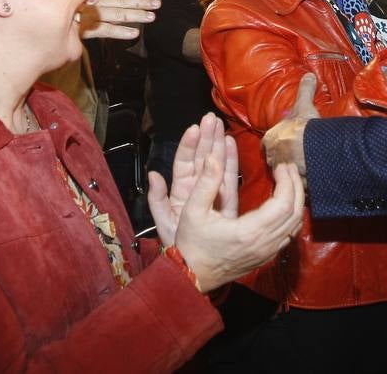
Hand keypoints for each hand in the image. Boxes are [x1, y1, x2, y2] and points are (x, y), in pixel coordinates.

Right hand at [77, 0, 158, 39]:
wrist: (45, 13)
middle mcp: (93, 1)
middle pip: (120, 0)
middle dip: (140, 1)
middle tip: (157, 3)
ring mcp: (89, 15)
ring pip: (115, 14)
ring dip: (135, 15)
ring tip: (151, 16)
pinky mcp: (84, 30)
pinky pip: (103, 30)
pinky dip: (119, 32)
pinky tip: (134, 33)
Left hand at [148, 113, 237, 245]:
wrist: (196, 269)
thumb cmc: (177, 247)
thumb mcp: (163, 223)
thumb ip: (157, 200)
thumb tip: (153, 175)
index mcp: (179, 192)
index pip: (184, 163)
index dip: (189, 145)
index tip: (195, 128)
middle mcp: (195, 190)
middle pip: (202, 159)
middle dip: (207, 138)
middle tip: (212, 118)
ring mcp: (212, 195)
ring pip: (215, 166)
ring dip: (219, 146)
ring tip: (222, 127)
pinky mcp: (226, 203)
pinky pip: (229, 180)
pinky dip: (231, 162)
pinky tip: (232, 146)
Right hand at [175, 156, 303, 292]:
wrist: (193, 276)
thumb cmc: (192, 244)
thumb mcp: (193, 211)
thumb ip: (205, 183)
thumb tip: (212, 158)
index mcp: (249, 232)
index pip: (283, 204)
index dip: (287, 182)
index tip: (280, 165)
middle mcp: (264, 244)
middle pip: (294, 212)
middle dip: (295, 186)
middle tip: (288, 167)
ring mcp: (268, 252)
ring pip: (295, 225)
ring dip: (296, 200)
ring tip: (289, 180)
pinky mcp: (267, 257)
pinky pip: (289, 234)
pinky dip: (292, 215)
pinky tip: (285, 202)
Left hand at [261, 74, 317, 176]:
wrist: (315, 146)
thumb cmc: (305, 126)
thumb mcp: (303, 104)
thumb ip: (305, 89)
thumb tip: (309, 74)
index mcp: (270, 141)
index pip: (268, 145)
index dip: (276, 145)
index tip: (286, 144)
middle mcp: (272, 158)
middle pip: (275, 162)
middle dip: (284, 161)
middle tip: (297, 158)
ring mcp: (283, 173)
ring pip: (286, 176)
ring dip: (293, 174)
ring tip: (306, 170)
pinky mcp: (295, 185)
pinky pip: (299, 186)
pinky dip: (305, 185)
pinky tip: (314, 181)